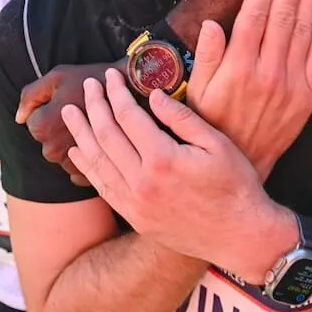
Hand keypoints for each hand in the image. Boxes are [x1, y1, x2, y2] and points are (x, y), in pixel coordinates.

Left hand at [16, 61, 121, 186]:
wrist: (133, 92)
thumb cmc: (93, 79)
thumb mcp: (57, 76)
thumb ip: (30, 95)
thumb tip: (19, 117)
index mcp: (43, 127)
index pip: (33, 123)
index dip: (49, 110)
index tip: (68, 101)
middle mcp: (54, 151)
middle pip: (47, 141)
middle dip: (58, 129)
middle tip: (80, 111)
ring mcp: (73, 165)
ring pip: (63, 156)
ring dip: (71, 144)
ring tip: (92, 125)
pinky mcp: (91, 175)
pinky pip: (79, 170)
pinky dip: (85, 160)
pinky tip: (98, 143)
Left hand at [63, 70, 270, 273]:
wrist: (241, 236)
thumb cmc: (236, 186)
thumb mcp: (216, 143)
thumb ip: (181, 117)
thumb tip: (153, 94)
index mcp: (163, 159)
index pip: (128, 116)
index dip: (116, 93)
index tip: (110, 76)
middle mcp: (143, 182)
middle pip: (107, 135)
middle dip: (94, 106)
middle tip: (88, 86)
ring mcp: (136, 203)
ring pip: (98, 161)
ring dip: (81, 134)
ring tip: (69, 112)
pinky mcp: (135, 218)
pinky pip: (103, 188)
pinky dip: (88, 167)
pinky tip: (77, 151)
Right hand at [187, 0, 311, 178]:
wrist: (246, 165)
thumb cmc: (214, 124)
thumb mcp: (199, 93)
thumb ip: (208, 57)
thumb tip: (213, 22)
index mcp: (238, 68)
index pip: (254, 15)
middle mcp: (268, 73)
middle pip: (283, 15)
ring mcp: (293, 84)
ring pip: (304, 29)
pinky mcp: (310, 96)